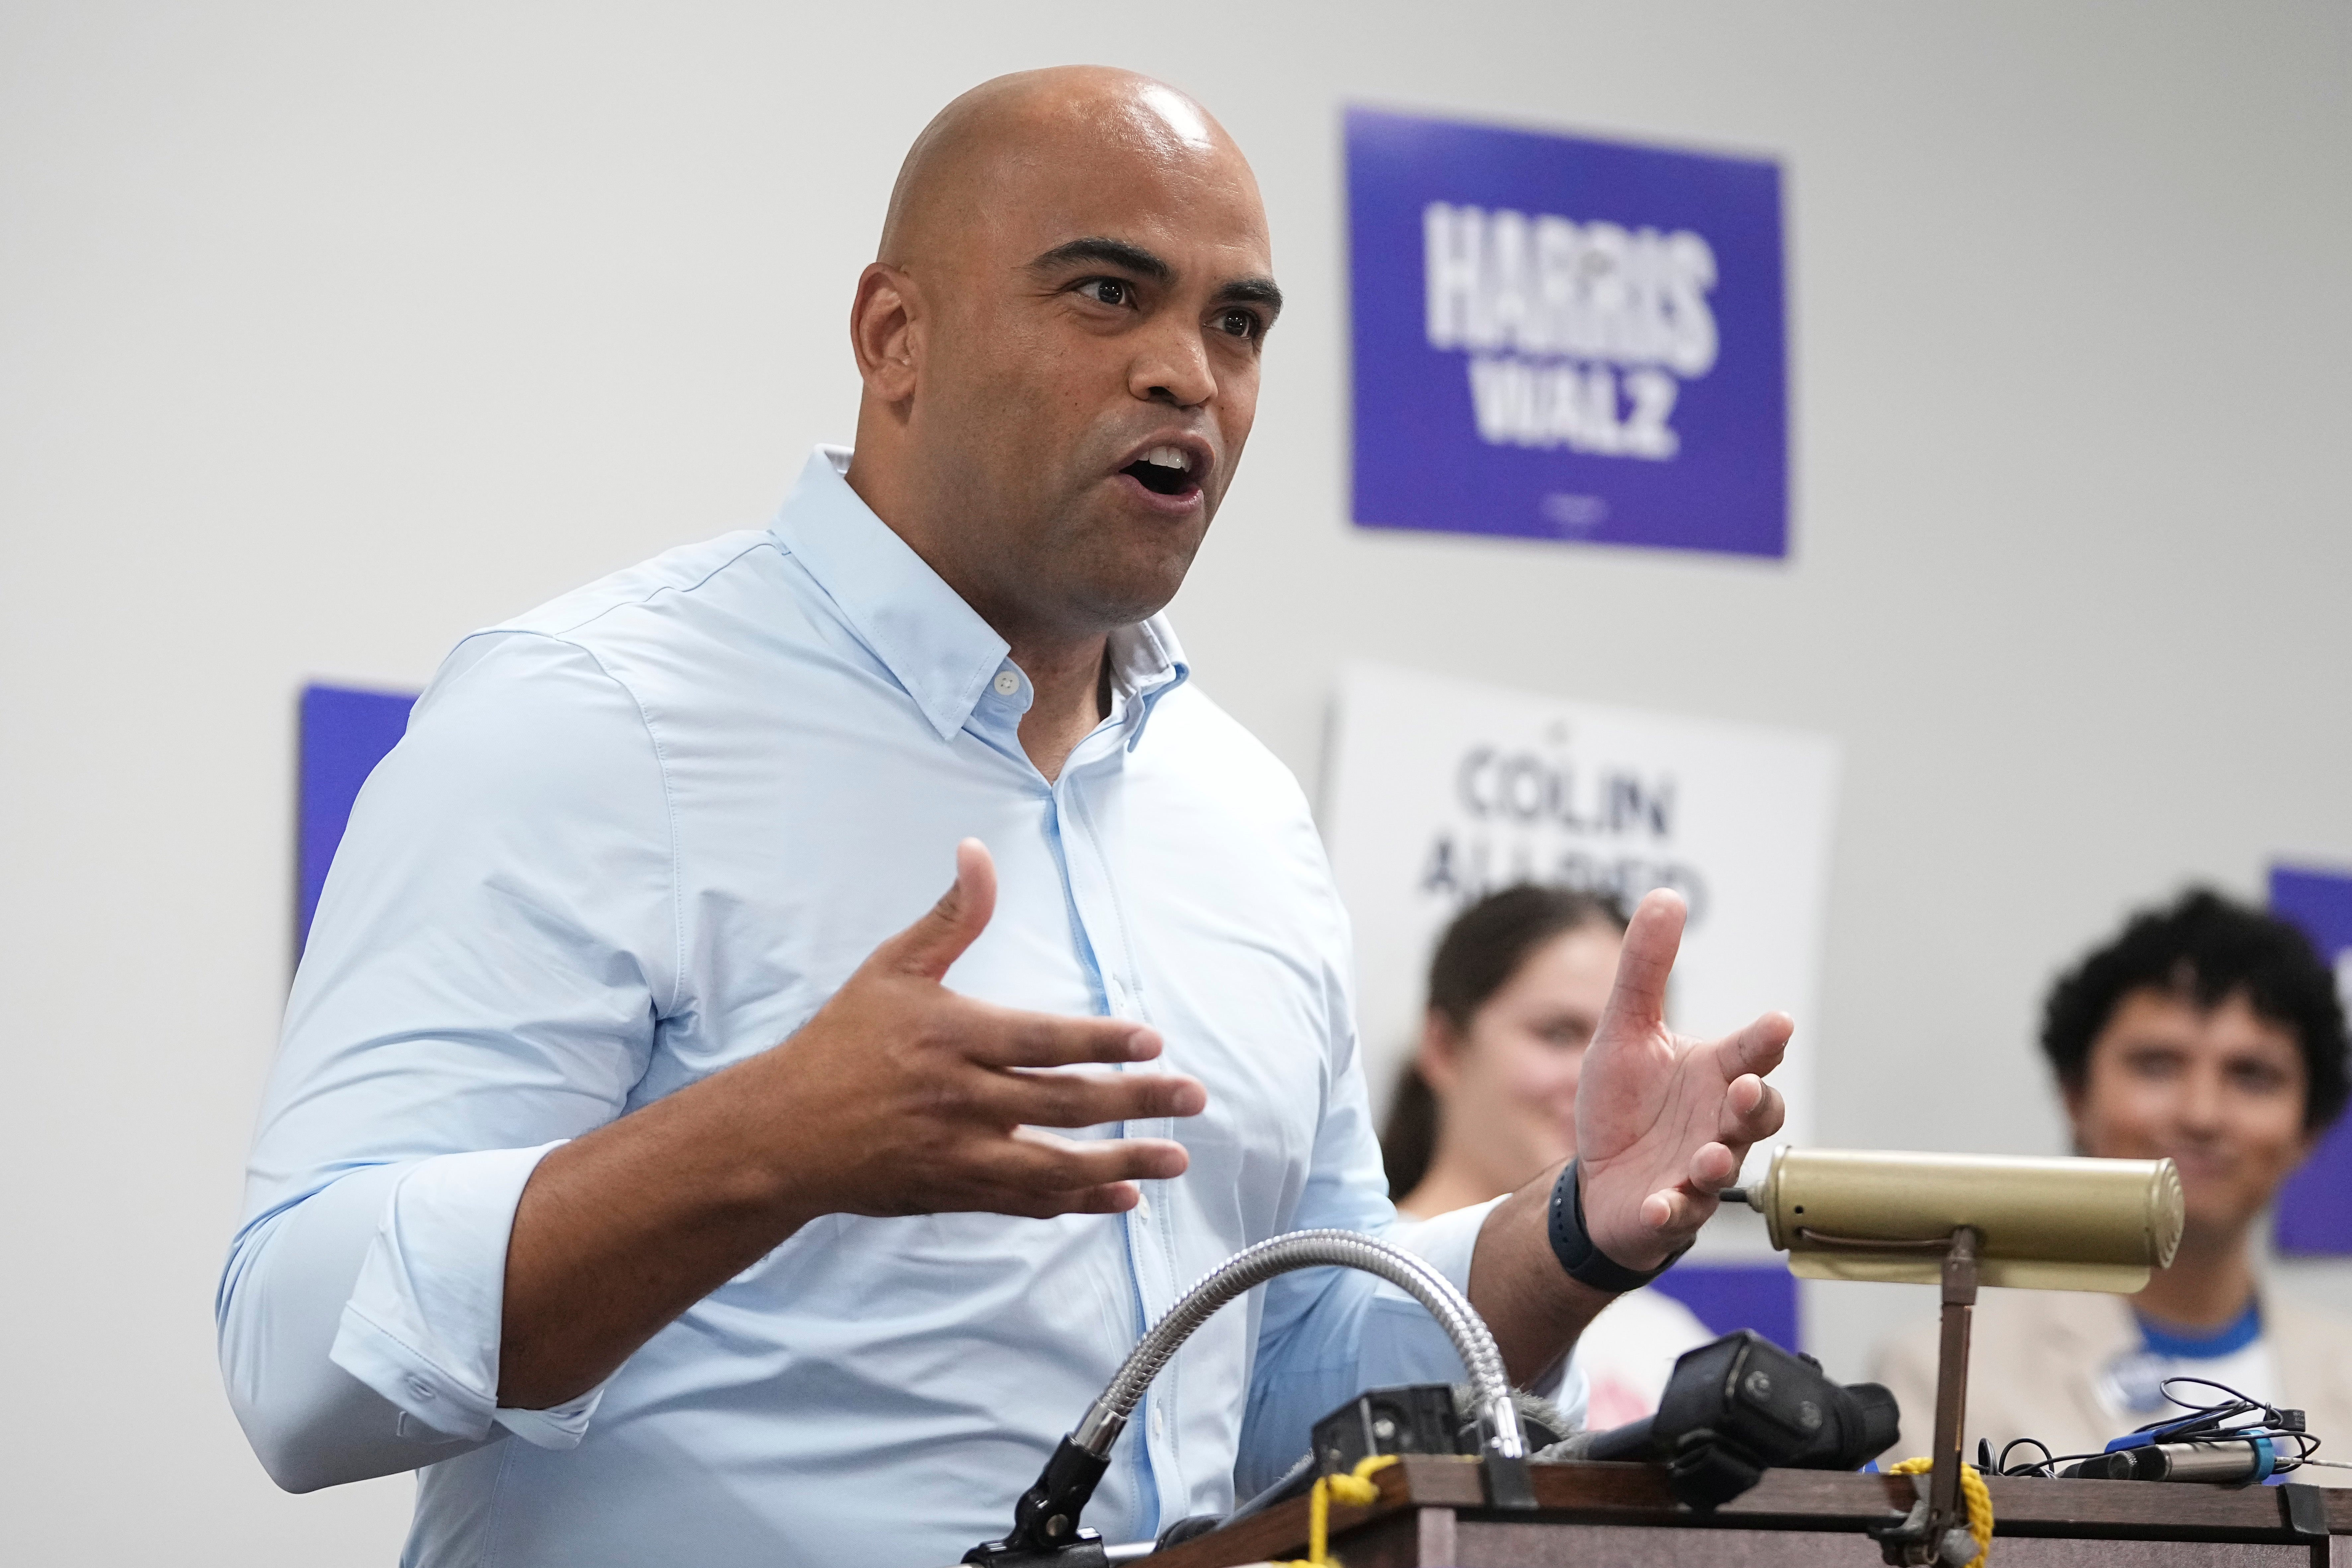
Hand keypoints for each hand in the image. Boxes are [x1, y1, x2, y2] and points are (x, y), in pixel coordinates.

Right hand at [751, 837, 1205, 1221]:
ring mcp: (959, 1152)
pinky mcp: (954, 1191)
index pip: (1041, 1042)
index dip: (1101, 1043)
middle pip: (1063, 1104)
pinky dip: (1077, 1200)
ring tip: (1176, 1158)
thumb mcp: (892, 968)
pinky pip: (1027, 1201)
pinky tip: (1122, 1194)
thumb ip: (951, 917)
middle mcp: (960, 1099)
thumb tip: (978, 850)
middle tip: (1194, 1098)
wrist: (783, 1131)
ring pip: (1054, 1164)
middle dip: (1136, 1102)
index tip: (1154, 1041)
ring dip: (1121, 1161)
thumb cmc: (842, 1041)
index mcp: (951, 1038)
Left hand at [1573, 889, 1790, 1270]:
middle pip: (1757, 1114)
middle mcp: (1717, 1122)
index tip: (1778, 1023)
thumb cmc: (1624, 1104)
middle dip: (1754, 1105)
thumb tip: (1666, 896)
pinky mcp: (1672, 1208)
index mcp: (1713, 1074)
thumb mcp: (1624, 1029)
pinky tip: (1659, 1206)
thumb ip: (1646, 969)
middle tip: (1742, 1089)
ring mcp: (1700, 1169)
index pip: (1749, 1053)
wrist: (1598, 1178)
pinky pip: (1679, 1213)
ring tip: (1708, 1157)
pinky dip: (1671, 1210)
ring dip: (1719, 1161)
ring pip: (1726, 1166)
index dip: (1764, 1040)